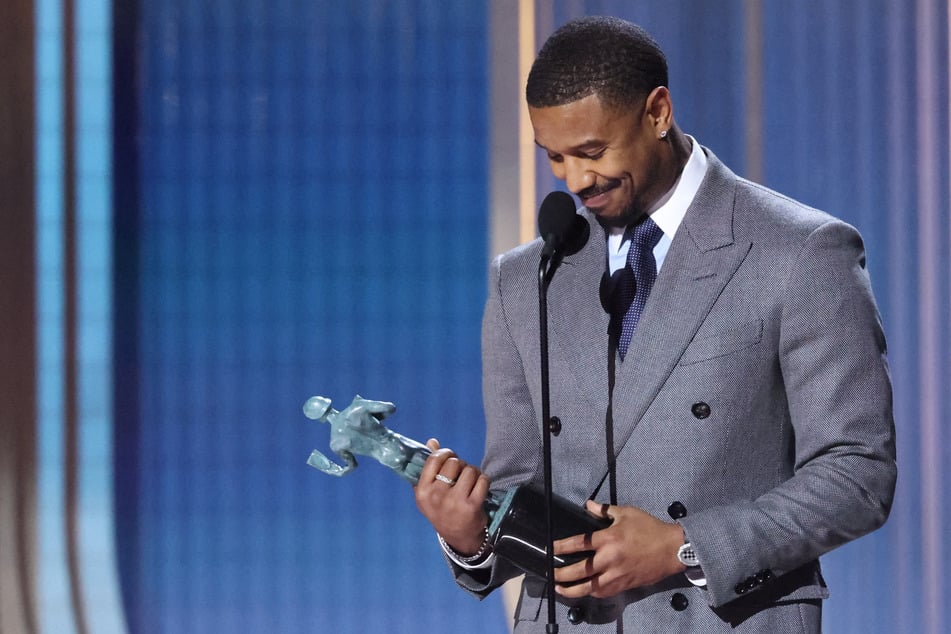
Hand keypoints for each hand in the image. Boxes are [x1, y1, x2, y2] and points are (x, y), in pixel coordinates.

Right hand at [414, 439, 490, 555]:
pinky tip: (479, 488)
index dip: (444, 453)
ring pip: (469, 469)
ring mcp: (454, 502)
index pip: (433, 460)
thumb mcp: (430, 492)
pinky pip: (482, 480)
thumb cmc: (442, 509)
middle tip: (461, 474)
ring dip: (473, 472)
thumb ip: (429, 466)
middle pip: (454, 462)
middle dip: (461, 464)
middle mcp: (436, 496)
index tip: (450, 457)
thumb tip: (432, 441)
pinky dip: (483, 481)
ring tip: (471, 481)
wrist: (458, 537)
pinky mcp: (472, 506)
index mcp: (422, 491)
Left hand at [552, 501, 685, 598]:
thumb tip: (588, 504)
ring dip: (573, 590)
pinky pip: (604, 592)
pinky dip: (592, 593)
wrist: (672, 549)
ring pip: (590, 587)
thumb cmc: (649, 528)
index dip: (561, 546)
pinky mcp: (625, 585)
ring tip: (560, 589)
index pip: (578, 543)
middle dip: (562, 574)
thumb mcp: (627, 513)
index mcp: (608, 539)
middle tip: (550, 574)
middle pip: (579, 570)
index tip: (550, 548)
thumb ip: (605, 510)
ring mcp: (617, 574)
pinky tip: (584, 591)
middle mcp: (609, 559)